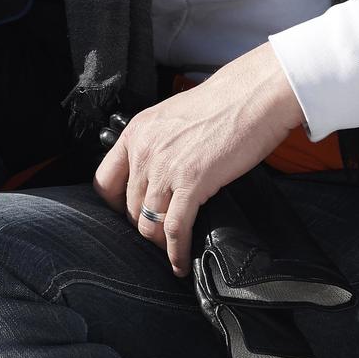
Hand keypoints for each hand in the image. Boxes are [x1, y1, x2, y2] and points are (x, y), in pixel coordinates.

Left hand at [92, 44, 308, 275]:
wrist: (253, 95)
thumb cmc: (222, 104)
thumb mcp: (172, 118)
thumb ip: (158, 144)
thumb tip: (160, 173)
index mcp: (136, 133)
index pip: (104, 181)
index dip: (115, 206)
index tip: (129, 215)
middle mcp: (144, 151)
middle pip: (129, 207)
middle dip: (143, 226)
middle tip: (159, 237)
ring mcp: (166, 168)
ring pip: (148, 223)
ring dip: (159, 243)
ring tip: (170, 252)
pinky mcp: (192, 183)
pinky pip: (174, 229)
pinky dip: (176, 251)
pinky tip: (181, 262)